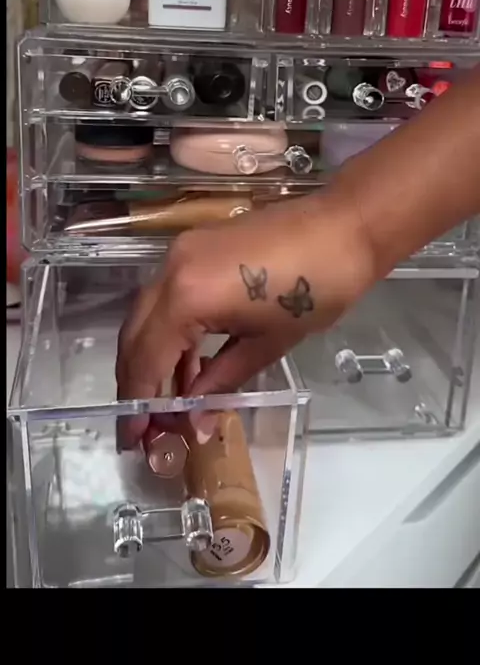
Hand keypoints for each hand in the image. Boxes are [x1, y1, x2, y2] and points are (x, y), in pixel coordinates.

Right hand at [116, 187, 373, 447]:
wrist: (344, 226)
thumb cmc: (317, 288)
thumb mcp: (268, 344)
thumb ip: (222, 381)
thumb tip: (196, 419)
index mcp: (187, 296)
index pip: (146, 357)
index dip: (139, 401)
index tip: (138, 438)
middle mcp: (171, 270)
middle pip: (135, 336)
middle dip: (136, 382)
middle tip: (146, 427)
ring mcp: (180, 253)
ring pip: (147, 316)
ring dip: (151, 358)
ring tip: (168, 403)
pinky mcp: (194, 247)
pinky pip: (166, 296)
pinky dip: (169, 332)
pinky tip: (187, 366)